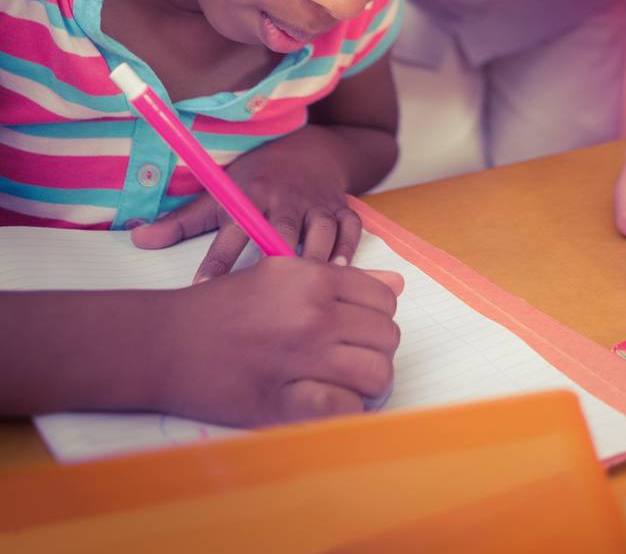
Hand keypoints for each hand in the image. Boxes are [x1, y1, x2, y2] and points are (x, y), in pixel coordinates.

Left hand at [132, 125, 361, 277]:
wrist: (309, 148)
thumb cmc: (258, 177)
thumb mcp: (220, 191)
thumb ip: (182, 222)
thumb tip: (137, 240)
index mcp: (251, 195)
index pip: (231, 230)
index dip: (217, 261)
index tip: (203, 288)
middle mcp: (285, 199)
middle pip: (282, 231)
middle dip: (276, 259)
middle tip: (269, 296)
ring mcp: (316, 203)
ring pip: (320, 231)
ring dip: (317, 259)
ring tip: (311, 291)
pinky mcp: (342, 207)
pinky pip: (350, 228)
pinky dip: (349, 250)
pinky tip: (343, 274)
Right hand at [155, 255, 402, 426]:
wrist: (166, 342)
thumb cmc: (222, 307)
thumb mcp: (281, 274)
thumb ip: (340, 281)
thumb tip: (397, 284)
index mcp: (312, 278)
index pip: (383, 298)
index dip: (376, 318)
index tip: (357, 332)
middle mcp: (312, 313)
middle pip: (386, 336)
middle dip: (377, 351)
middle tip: (351, 361)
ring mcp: (299, 357)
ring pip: (377, 372)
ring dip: (368, 383)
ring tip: (346, 385)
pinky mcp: (282, 401)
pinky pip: (345, 409)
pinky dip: (348, 412)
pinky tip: (329, 405)